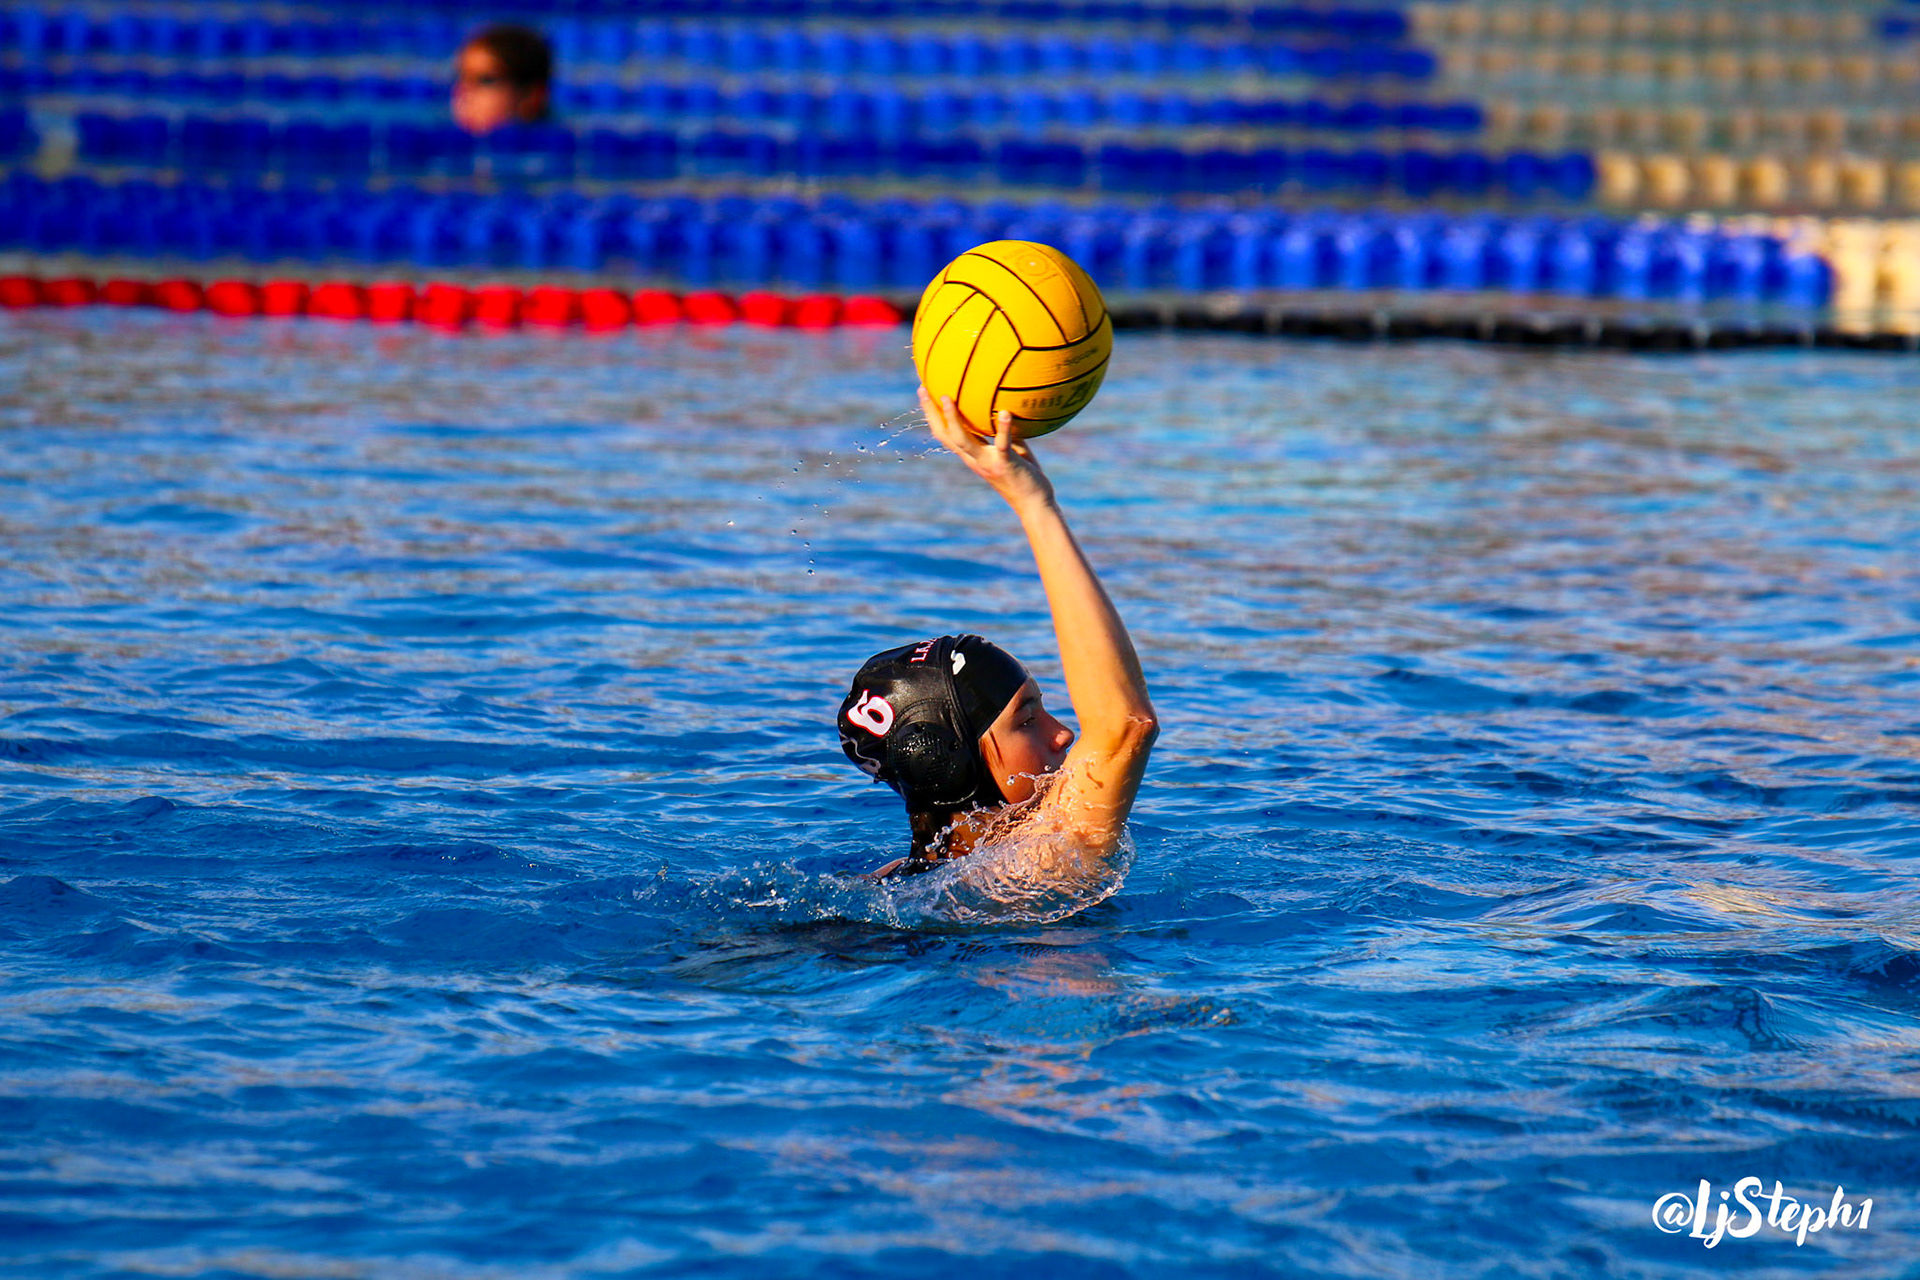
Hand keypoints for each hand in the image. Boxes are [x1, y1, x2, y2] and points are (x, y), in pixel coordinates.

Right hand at [920, 388, 1054, 511]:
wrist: (1034, 505)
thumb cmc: (1026, 477)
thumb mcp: (1014, 451)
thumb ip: (1006, 433)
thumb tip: (1007, 407)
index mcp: (973, 456)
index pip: (946, 435)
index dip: (933, 416)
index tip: (926, 394)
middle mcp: (974, 460)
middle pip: (945, 435)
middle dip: (931, 413)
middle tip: (923, 390)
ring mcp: (987, 463)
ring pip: (962, 440)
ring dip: (952, 419)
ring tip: (947, 398)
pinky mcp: (1004, 464)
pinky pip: (1002, 444)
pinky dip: (1003, 427)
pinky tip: (1005, 412)